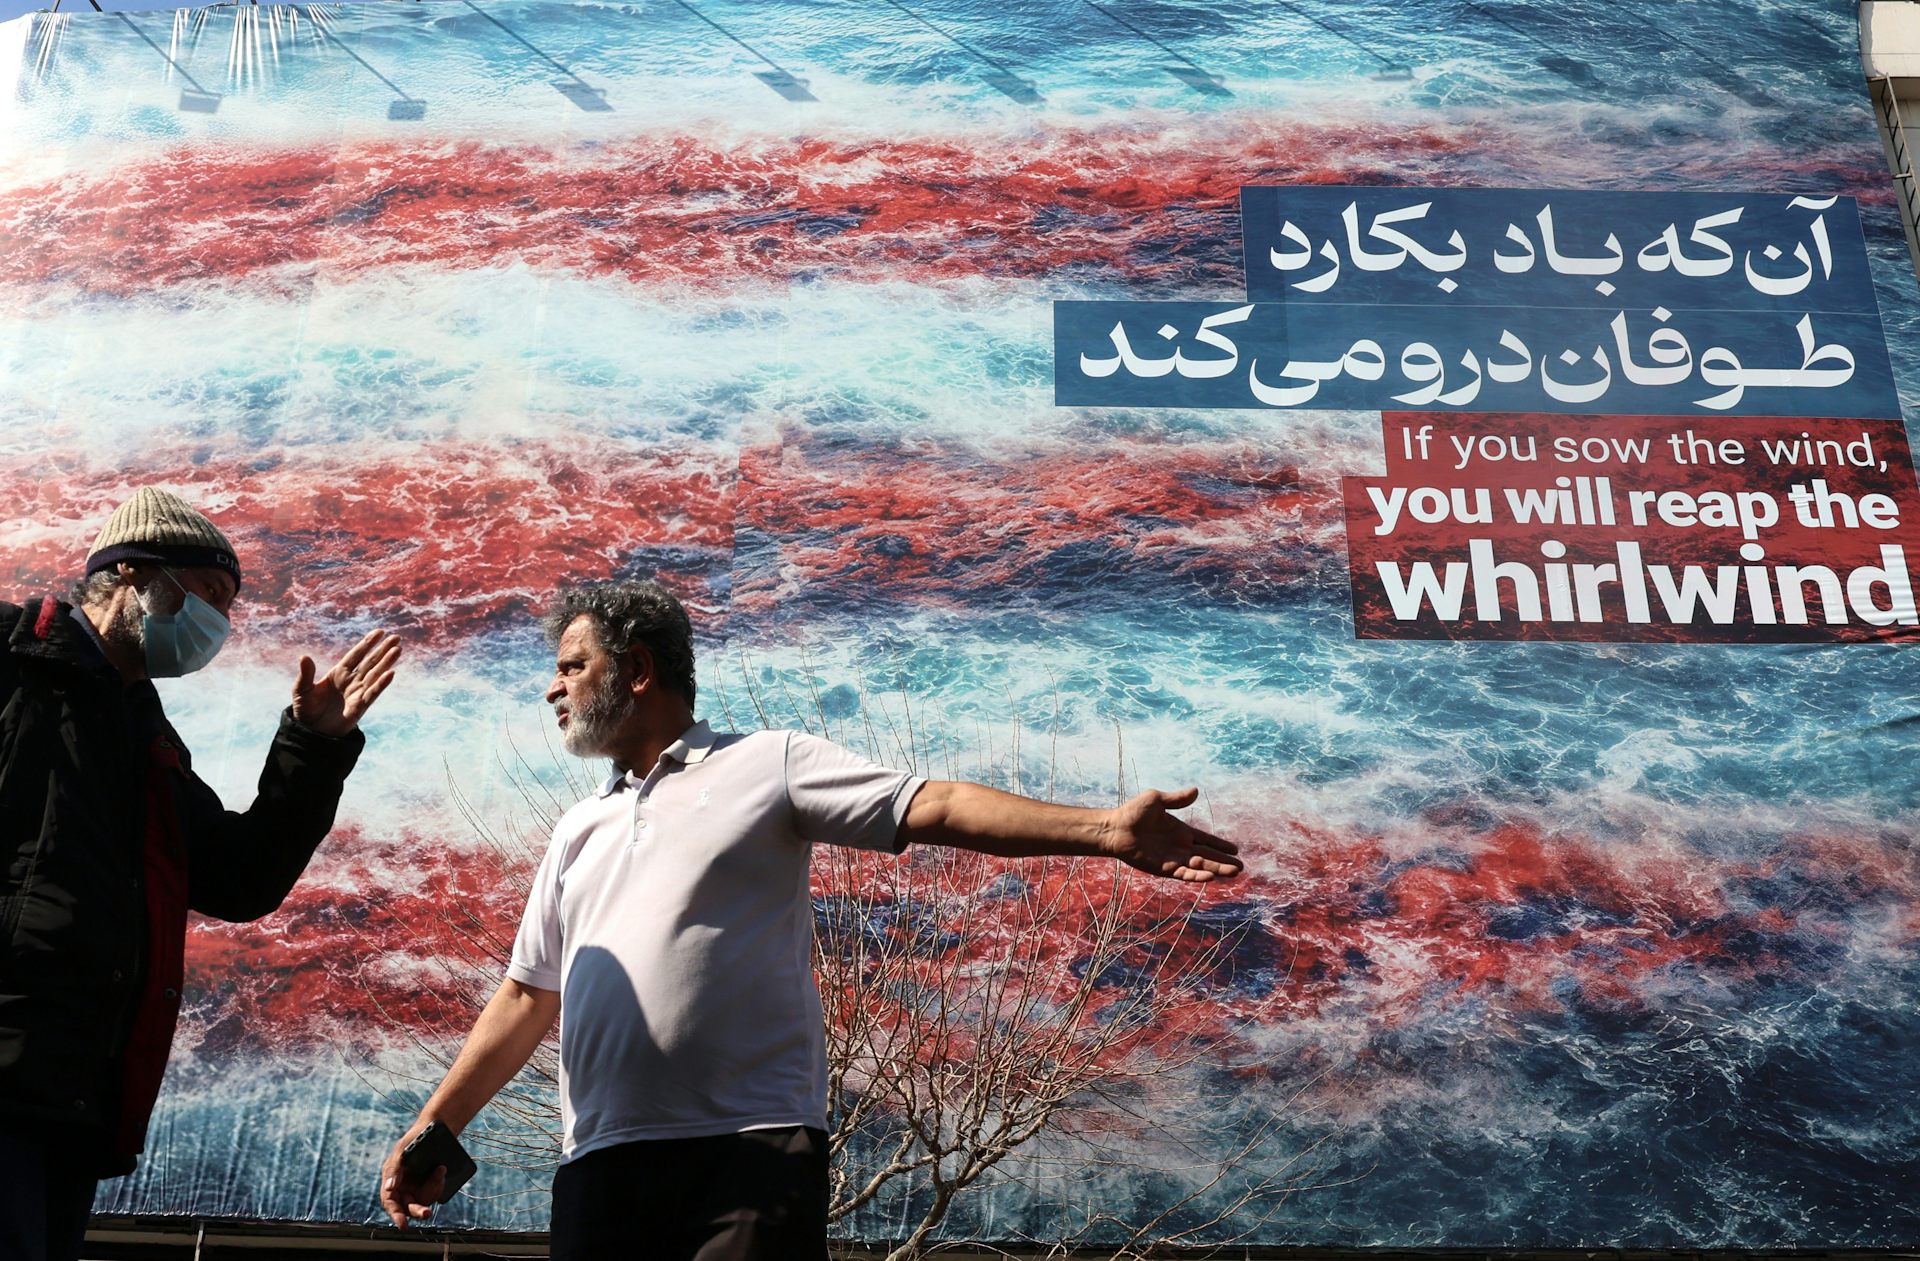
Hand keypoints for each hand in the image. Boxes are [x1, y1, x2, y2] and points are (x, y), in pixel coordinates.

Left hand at [293, 629, 402, 736]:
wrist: (311, 732)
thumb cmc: (306, 709)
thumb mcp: (301, 690)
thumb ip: (306, 674)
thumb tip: (304, 657)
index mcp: (339, 673)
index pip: (356, 655)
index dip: (367, 643)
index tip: (380, 632)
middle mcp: (351, 681)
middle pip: (370, 662)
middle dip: (383, 650)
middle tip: (396, 637)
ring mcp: (357, 693)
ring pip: (375, 674)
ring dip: (386, 662)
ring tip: (397, 650)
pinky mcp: (360, 707)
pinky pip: (373, 693)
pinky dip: (382, 684)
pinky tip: (391, 673)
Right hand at [379, 1120, 445, 1228]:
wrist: (436, 1128)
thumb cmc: (415, 1137)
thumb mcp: (403, 1149)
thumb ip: (394, 1169)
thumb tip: (389, 1188)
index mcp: (391, 1180)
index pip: (390, 1202)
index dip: (395, 1215)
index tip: (403, 1225)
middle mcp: (403, 1187)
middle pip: (409, 1207)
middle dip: (418, 1210)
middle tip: (427, 1213)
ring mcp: (418, 1187)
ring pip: (425, 1200)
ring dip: (433, 1188)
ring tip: (440, 1169)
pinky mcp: (431, 1184)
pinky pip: (435, 1192)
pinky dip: (439, 1183)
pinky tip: (442, 1170)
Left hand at [1098, 787, 1241, 881]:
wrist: (1115, 828)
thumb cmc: (1133, 812)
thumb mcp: (1157, 799)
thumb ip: (1177, 799)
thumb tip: (1196, 791)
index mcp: (1181, 830)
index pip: (1206, 839)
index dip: (1220, 845)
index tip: (1235, 850)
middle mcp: (1180, 846)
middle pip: (1207, 856)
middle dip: (1224, 862)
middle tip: (1241, 868)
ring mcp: (1172, 858)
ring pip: (1199, 867)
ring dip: (1216, 870)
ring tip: (1233, 873)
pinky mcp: (1163, 868)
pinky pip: (1183, 873)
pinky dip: (1196, 876)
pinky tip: (1210, 876)